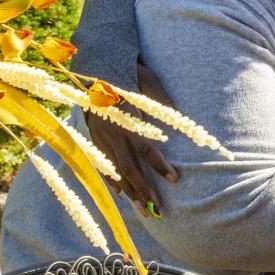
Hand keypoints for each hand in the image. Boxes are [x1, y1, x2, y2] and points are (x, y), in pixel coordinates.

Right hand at [88, 62, 178, 214]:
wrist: (96, 65)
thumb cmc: (128, 72)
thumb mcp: (150, 82)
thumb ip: (163, 101)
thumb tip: (181, 118)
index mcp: (126, 122)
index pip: (146, 150)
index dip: (160, 166)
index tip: (175, 179)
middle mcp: (112, 134)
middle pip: (130, 169)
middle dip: (144, 191)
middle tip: (158, 209)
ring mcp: (100, 138)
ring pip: (115, 172)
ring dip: (130, 192)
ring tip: (144, 210)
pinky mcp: (92, 138)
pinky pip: (102, 165)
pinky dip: (112, 180)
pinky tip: (121, 194)